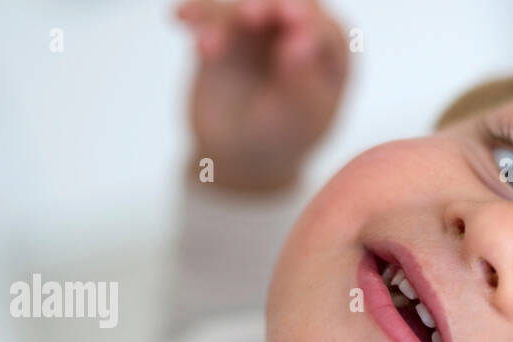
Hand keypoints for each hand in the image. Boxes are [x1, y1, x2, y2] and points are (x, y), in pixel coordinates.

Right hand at [176, 0, 348, 190]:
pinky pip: (210, 18)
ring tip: (212, 46)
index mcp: (329, 55)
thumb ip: (303, 84)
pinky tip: (183, 19)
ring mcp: (259, 30)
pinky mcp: (224, 33)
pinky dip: (198, 15)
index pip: (325, 31)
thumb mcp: (297, 121)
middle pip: (285, 6)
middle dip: (268, 6)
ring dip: (225, 18)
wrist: (239, 156)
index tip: (293, 22)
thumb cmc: (281, 139)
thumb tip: (300, 45)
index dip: (310, 24)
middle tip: (251, 15)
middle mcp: (296, 33)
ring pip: (243, 9)